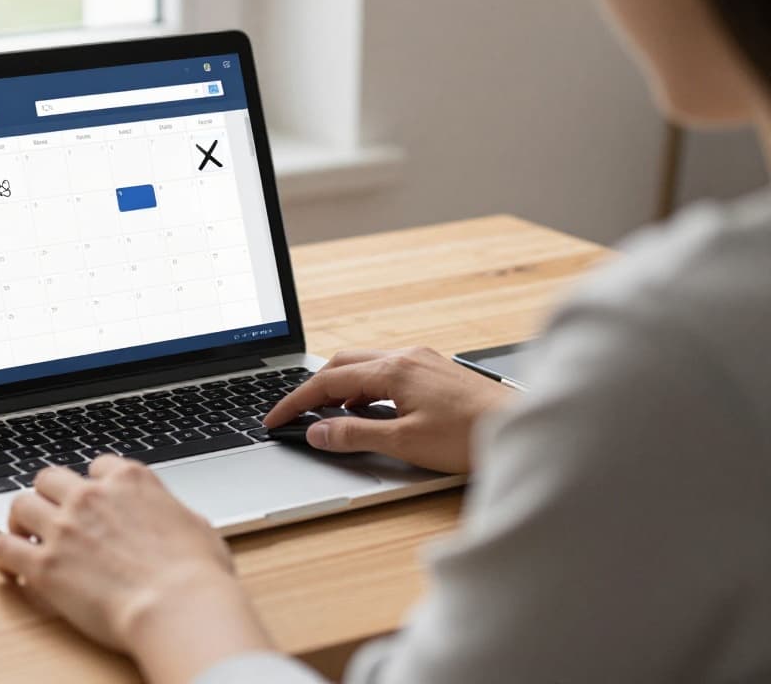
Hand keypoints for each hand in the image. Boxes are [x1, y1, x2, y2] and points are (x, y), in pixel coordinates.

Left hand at [0, 456, 272, 683]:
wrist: (179, 606)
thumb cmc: (197, 574)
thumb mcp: (195, 525)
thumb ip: (170, 513)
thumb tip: (171, 520)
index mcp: (130, 481)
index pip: (97, 466)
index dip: (92, 484)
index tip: (93, 500)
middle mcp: (91, 496)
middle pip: (50, 478)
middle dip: (49, 495)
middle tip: (51, 515)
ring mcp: (63, 528)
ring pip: (21, 505)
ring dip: (22, 521)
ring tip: (25, 537)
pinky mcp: (44, 565)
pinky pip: (4, 548)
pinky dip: (4, 557)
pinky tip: (11, 570)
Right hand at [263, 346, 515, 472]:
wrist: (524, 429)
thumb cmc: (472, 436)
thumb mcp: (404, 442)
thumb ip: (354, 435)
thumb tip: (317, 432)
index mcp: (393, 369)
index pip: (328, 381)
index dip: (296, 402)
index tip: (276, 419)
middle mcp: (406, 356)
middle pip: (343, 364)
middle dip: (314, 388)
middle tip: (297, 414)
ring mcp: (424, 361)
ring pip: (366, 366)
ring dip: (342, 389)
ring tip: (331, 418)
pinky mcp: (437, 372)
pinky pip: (388, 372)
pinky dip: (367, 389)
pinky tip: (371, 411)